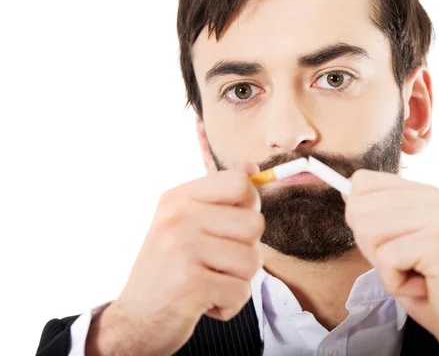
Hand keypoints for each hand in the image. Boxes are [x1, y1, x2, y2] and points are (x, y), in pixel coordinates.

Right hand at [86, 164, 264, 355]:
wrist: (133, 321)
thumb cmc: (168, 270)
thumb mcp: (186, 224)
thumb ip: (221, 197)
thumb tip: (253, 168)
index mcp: (179, 197)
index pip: (240, 183)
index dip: (249, 207)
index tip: (230, 227)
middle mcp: (178, 216)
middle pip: (255, 224)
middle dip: (246, 251)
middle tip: (215, 262)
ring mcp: (182, 248)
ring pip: (253, 260)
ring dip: (237, 281)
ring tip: (208, 281)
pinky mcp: (190, 283)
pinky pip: (241, 292)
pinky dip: (228, 304)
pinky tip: (202, 301)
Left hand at [344, 170, 438, 355]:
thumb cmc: (429, 284)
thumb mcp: (394, 242)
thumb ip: (375, 215)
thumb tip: (346, 192)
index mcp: (422, 191)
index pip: (362, 182)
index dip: (360, 217)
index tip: (387, 241)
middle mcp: (434, 197)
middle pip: (359, 208)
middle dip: (370, 246)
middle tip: (404, 263)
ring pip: (369, 231)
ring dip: (384, 266)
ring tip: (414, 272)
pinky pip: (386, 259)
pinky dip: (396, 282)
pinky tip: (422, 285)